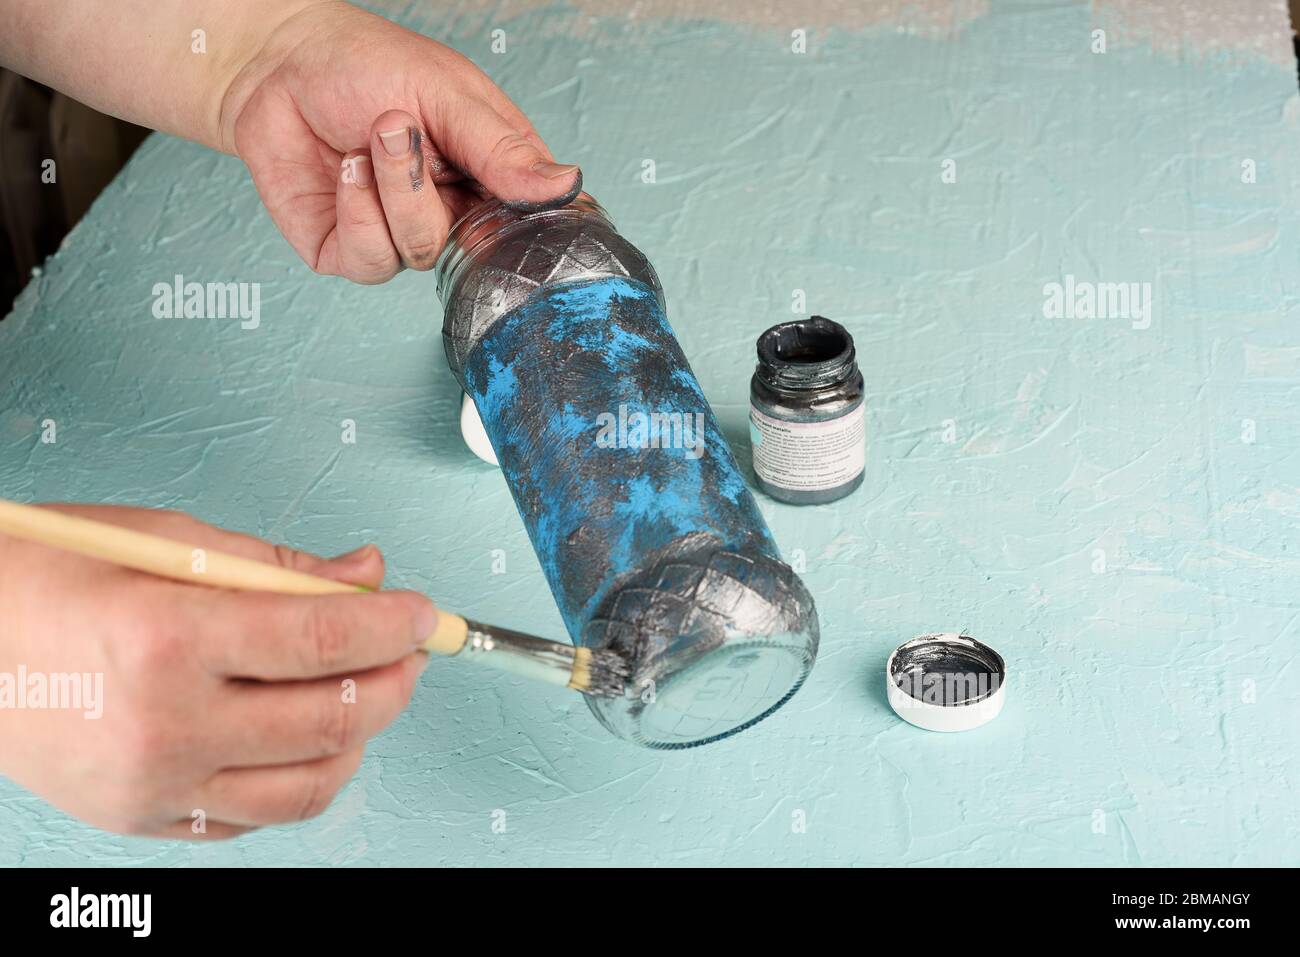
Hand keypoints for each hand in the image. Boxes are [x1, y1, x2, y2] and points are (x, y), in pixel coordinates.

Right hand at [0, 505, 432, 838]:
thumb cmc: (46, 578)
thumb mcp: (164, 539)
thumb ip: (277, 567)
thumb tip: (365, 572)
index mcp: (167, 638)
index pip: (322, 638)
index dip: (393, 623)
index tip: (423, 612)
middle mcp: (164, 724)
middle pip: (332, 718)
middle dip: (396, 678)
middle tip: (409, 647)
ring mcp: (155, 785)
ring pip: (310, 784)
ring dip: (361, 735)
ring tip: (367, 690)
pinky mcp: (145, 820)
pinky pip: (258, 817)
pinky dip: (302, 776)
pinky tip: (304, 734)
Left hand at [220, 2, 581, 282]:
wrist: (278, 66)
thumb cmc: (365, 66)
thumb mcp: (448, 94)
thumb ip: (503, 148)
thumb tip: (565, 184)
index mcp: (490, 174)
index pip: (531, 219)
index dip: (522, 215)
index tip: (499, 184)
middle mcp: (451, 212)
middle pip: (473, 244)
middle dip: (427, 184)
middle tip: (397, 125)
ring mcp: (402, 235)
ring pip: (421, 251)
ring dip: (390, 190)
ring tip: (364, 141)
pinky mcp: (353, 252)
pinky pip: (372, 260)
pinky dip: (356, 212)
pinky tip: (345, 171)